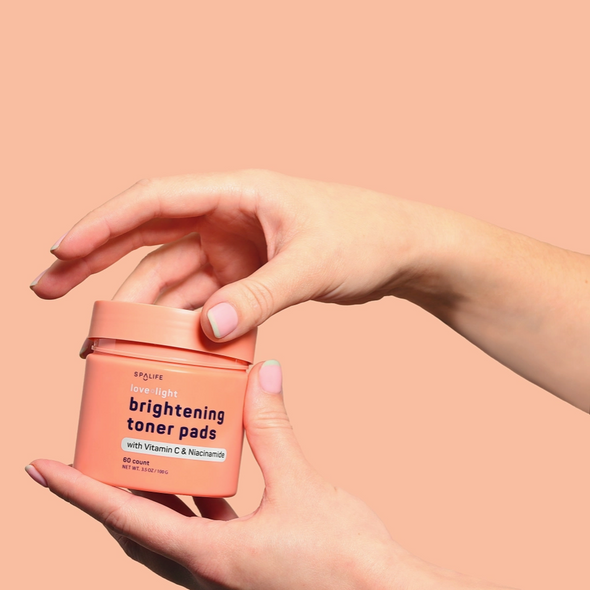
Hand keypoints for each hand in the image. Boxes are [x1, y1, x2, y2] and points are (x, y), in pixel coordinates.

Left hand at [26, 361, 511, 589]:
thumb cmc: (346, 560)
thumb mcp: (302, 486)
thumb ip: (273, 429)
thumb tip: (263, 376)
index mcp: (209, 559)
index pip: (124, 519)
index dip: (77, 491)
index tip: (40, 467)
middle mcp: (206, 575)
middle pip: (137, 529)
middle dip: (110, 491)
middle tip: (99, 449)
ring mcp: (224, 577)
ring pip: (167, 534)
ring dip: (152, 497)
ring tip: (145, 455)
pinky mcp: (244, 569)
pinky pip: (201, 534)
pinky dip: (192, 503)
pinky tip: (204, 474)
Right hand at [30, 170, 437, 340]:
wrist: (400, 249)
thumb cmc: (366, 237)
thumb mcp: (314, 264)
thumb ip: (263, 295)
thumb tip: (209, 330)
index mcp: (237, 192)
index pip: (154, 200)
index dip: (102, 224)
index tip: (61, 250)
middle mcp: (227, 216)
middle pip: (146, 236)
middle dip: (96, 262)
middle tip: (48, 290)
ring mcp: (236, 248)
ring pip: (172, 275)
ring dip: (137, 304)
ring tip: (99, 338)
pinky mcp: (249, 275)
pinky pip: (203, 299)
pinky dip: (181, 321)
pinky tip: (158, 345)